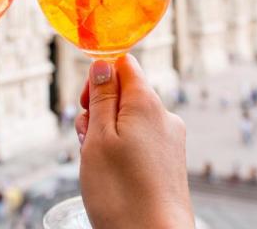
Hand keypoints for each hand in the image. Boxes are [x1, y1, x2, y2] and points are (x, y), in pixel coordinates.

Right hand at [76, 55, 193, 228]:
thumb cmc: (121, 193)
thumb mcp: (98, 138)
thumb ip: (101, 97)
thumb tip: (103, 63)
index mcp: (147, 103)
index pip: (124, 65)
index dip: (99, 78)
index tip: (85, 105)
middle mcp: (165, 117)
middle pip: (125, 95)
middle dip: (99, 112)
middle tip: (87, 142)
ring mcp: (170, 141)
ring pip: (130, 122)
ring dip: (107, 135)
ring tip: (98, 165)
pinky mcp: (170, 163)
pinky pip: (141, 143)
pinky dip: (122, 152)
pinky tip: (114, 176)